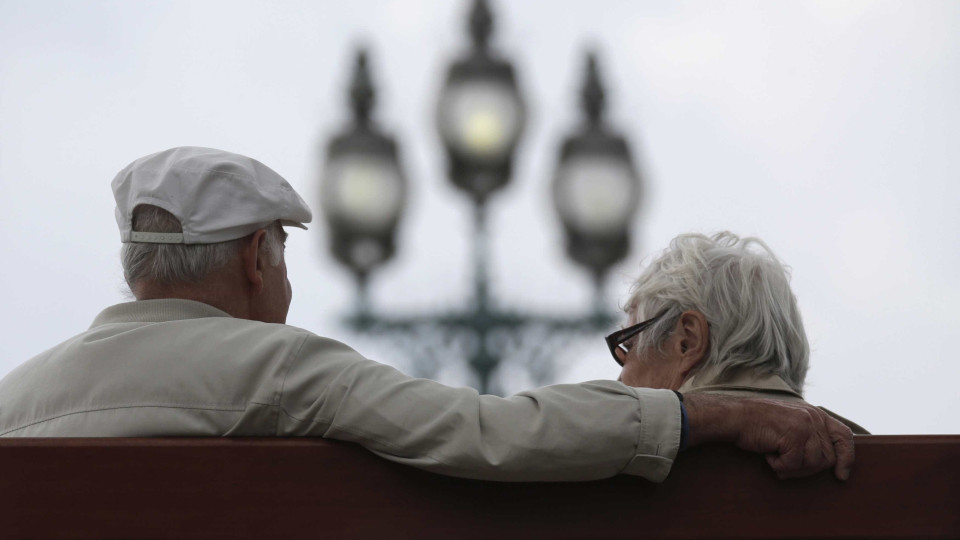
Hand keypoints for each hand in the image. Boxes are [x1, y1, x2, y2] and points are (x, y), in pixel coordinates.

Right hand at [683, 394, 853, 479]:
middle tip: (786, 464)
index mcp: (816, 414)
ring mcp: (804, 425)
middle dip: (808, 468)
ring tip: (775, 456)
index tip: (841, 476)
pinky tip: (768, 454)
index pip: (844, 436)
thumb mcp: (791, 424)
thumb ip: (811, 435)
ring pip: (813, 464)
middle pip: (827, 458)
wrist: (735, 416)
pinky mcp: (793, 434)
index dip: (847, 458)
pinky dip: (779, 466)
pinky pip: (794, 464)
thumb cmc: (759, 424)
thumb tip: (830, 461)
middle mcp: (813, 417)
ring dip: (792, 467)